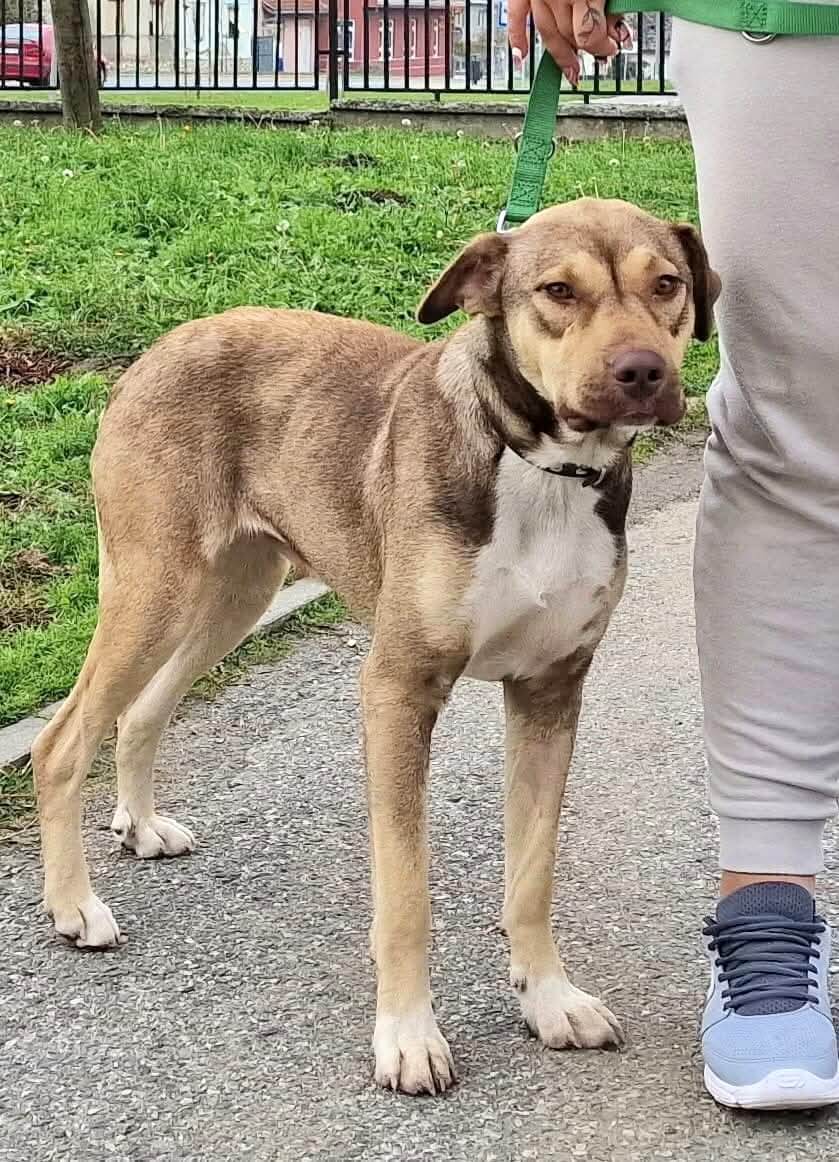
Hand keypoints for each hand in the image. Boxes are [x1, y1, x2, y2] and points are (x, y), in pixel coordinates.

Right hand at [508, 0, 630, 85]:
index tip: (614, 47)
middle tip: (599, 56)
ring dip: (561, 56)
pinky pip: (516, 19)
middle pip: (570, 37)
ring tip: (572, 71)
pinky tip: (522, 57)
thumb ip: (612, 4)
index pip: (590, 35)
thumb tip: (617, 30)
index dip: (604, 47)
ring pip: (548, 34)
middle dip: (586, 51)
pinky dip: (517, 39)